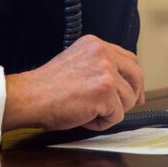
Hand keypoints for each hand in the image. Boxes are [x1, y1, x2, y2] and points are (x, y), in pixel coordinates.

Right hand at [1, 34, 144, 131]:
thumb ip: (98, 66)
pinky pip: (117, 115)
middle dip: (134, 95)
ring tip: (88, 111)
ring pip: (128, 99)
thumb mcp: (77, 64)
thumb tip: (121, 84)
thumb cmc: (47, 87)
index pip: (128, 58)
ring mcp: (106, 71)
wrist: (30, 96)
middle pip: (137, 75)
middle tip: (124, 107)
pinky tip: (85, 116)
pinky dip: (103, 122)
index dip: (133, 78)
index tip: (133, 91)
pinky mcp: (105, 91)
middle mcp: (102, 52)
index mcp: (94, 44)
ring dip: (111, 111)